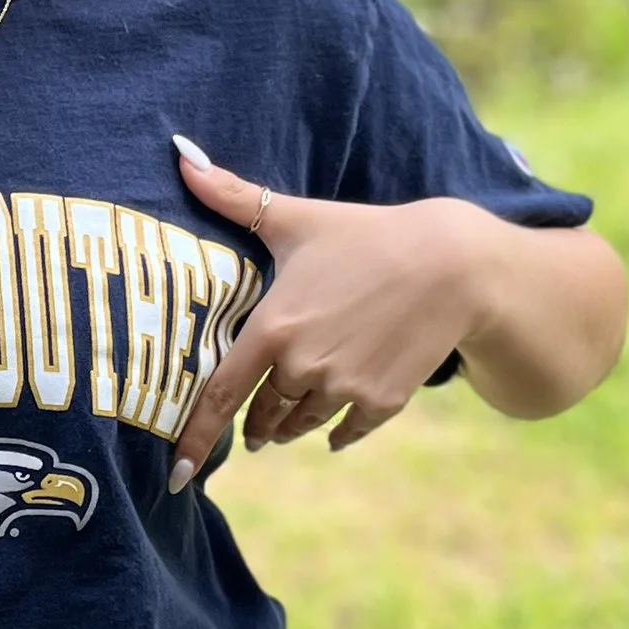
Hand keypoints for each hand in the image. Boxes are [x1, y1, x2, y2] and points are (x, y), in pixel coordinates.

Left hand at [165, 137, 491, 489]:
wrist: (453, 265)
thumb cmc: (367, 236)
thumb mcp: (298, 219)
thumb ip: (236, 197)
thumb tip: (182, 156)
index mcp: (273, 327)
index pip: (220, 394)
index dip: (194, 435)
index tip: (175, 472)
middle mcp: (304, 366)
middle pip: (262, 413)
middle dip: (255, 422)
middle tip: (250, 428)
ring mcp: (344, 388)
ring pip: (300, 424)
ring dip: (289, 426)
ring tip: (282, 424)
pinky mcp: (381, 402)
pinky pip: (345, 433)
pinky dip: (336, 432)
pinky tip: (333, 429)